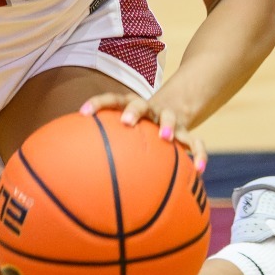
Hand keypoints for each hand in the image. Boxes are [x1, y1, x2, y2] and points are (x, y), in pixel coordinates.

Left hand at [80, 89, 207, 172]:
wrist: (175, 106)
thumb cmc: (139, 128)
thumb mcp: (122, 130)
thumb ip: (104, 143)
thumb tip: (75, 174)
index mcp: (129, 106)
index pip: (111, 99)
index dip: (97, 103)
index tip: (83, 114)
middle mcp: (149, 109)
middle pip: (140, 104)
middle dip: (133, 111)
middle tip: (127, 121)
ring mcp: (169, 118)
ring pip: (170, 117)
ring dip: (167, 125)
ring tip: (166, 138)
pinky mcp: (186, 131)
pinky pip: (196, 142)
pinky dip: (199, 154)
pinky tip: (200, 170)